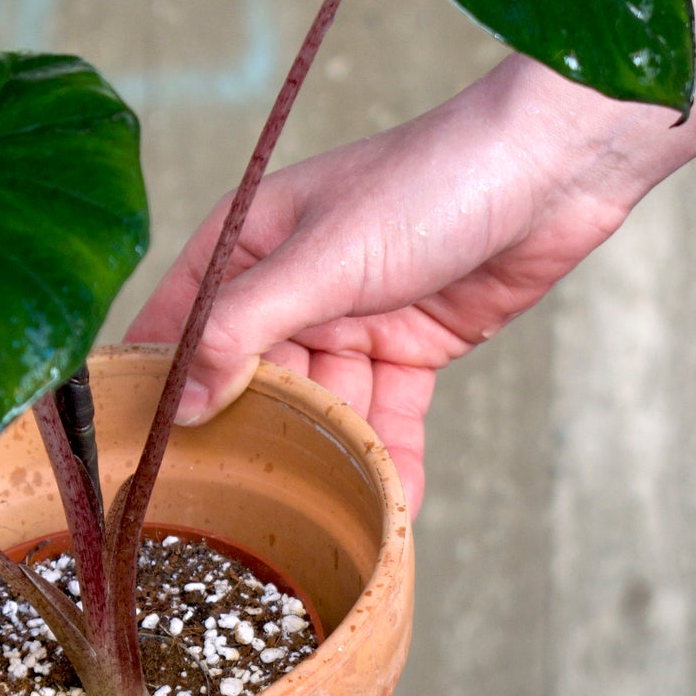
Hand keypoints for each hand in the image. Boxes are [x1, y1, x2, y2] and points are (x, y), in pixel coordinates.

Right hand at [126, 60, 646, 514]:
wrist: (554, 169)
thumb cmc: (430, 183)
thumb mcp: (322, 259)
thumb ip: (243, 328)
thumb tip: (181, 403)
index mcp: (245, 246)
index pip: (176, 328)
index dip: (156, 390)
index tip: (141, 461)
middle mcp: (287, 287)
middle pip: (249, 383)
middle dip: (251, 442)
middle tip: (237, 519)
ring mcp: (349, 322)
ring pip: (322, 409)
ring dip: (327, 461)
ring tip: (324, 525)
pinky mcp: (406, 350)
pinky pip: (386, 417)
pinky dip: (390, 458)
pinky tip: (393, 507)